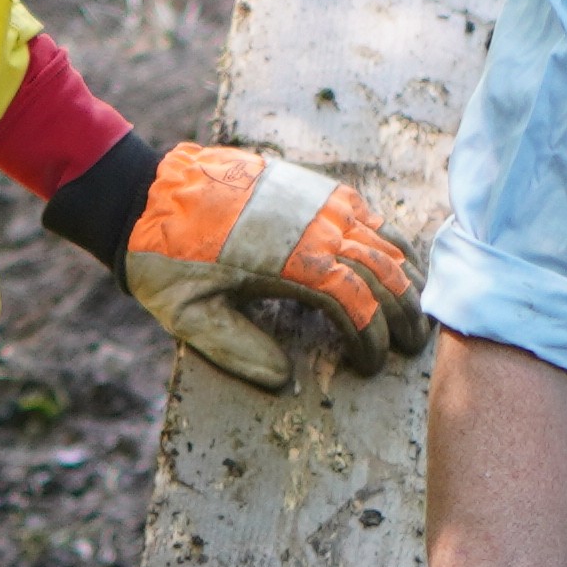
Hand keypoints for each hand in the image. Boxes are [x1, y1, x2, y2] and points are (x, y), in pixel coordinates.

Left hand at [125, 147, 427, 391]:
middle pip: (384, 272)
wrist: (149, 194)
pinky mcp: (313, 187)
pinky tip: (399, 263)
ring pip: (384, 241)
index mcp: (291, 261)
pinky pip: (368, 214)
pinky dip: (391, 242)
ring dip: (406, 279)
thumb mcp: (190, 317)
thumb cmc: (167, 261)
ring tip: (417, 312)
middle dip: (404, 313)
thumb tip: (284, 380)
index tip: (371, 367)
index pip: (357, 305)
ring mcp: (318, 201)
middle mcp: (316, 226)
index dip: (372, 340)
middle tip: (412, 347)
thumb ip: (237, 351)